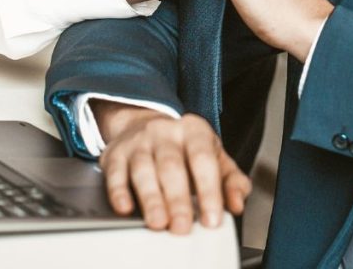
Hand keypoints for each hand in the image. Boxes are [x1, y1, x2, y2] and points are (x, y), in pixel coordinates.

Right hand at [92, 101, 251, 233]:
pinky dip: (118, 192)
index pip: (203, 160)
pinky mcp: (115, 154)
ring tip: (158, 222)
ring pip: (143, 170)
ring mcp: (139, 142)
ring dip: (151, 199)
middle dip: (177, 200)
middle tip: (182, 226)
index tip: (212, 218)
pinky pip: (115, 173)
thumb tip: (237, 203)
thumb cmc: (185, 149)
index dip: (209, 190)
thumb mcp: (214, 157)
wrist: (146, 125)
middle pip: (172, 167)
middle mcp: (165, 132)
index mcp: (194, 130)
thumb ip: (231, 181)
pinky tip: (125, 208)